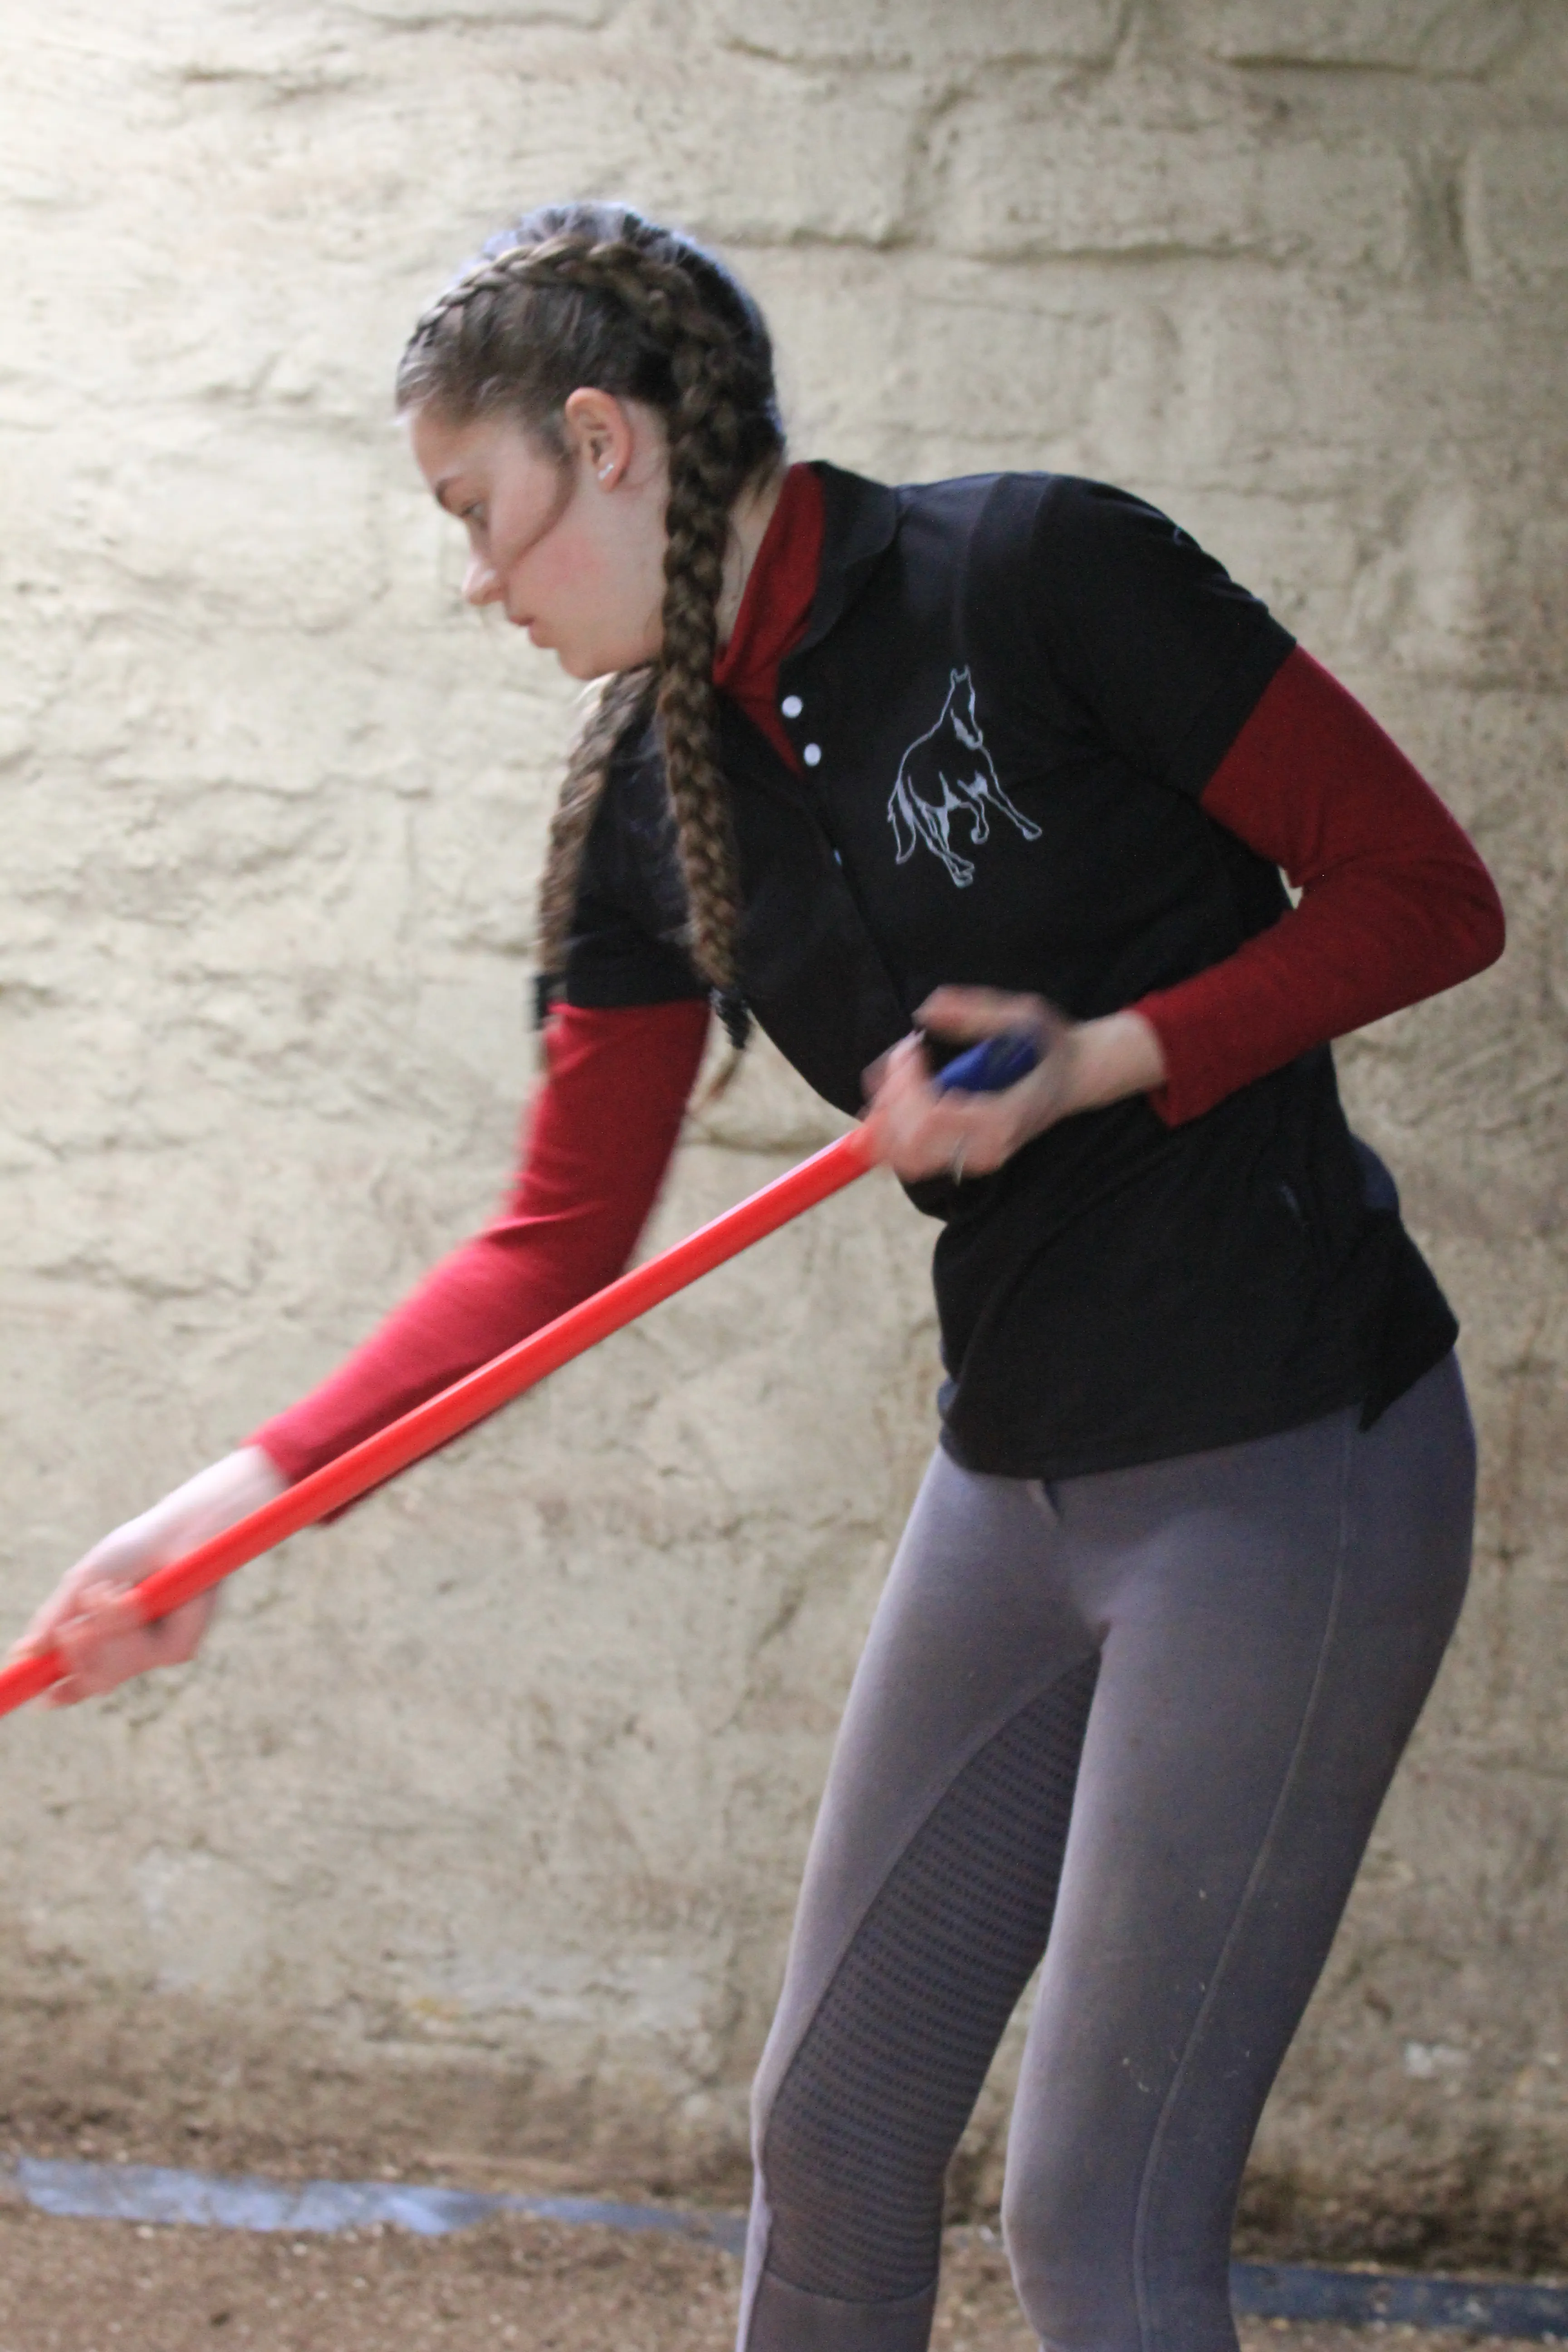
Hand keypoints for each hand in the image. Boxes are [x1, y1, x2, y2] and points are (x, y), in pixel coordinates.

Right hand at [8, 1446, 287, 1706]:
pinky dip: (127, 1624)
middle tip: (70, 1630)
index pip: (81, 1677)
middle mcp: (131, 1651)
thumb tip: (23, 1653)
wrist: (177, 1532)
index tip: (43, 1698)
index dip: (62, 1691)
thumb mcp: (85, 1580)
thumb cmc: (133, 1550)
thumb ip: (55, 1618)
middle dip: (77, 1654)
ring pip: (114, 1670)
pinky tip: (132, 1597)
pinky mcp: (179, 1649)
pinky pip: (142, 1655)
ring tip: (106, 1592)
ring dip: (102, 1629)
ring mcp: (156, 1653)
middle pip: (93, 1680)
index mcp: (106, 1638)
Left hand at [862, 987, 1167, 1184]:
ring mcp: (974, 1159)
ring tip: (895, 1075)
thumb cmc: (1050, 1045)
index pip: (932, 1116)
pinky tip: (897, 1094)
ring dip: (886, 1119)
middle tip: (903, 1056)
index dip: (906, 1081)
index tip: (913, 1045)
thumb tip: (926, 1010)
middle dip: (890, 1099)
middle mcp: (986, 1148)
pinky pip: (913, 1157)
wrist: (1075, 1077)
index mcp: (1001, 1118)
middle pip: (909, 1144)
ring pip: (905, 1158)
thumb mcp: (1022, 1015)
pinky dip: (893, 1130)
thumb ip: (975, 1011)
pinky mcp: (964, 1157)